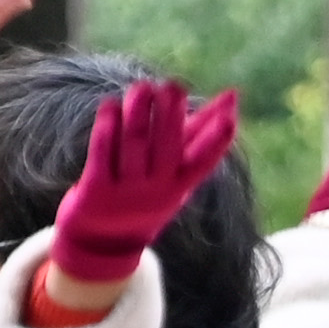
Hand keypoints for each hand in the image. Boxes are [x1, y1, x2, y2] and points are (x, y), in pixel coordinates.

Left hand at [25, 74, 243, 322]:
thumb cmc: (147, 192)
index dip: (218, 141)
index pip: (204, 162)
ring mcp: (125, 192)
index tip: (231, 117)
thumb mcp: (177, 170)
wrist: (102, 241)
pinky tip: (110, 106)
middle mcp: (156, 190)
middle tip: (173, 86)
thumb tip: (233, 95)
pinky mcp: (95, 190)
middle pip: (166, 149)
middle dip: (171, 118)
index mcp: (180, 185)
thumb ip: (201, 132)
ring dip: (138, 115)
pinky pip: (102, 155)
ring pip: (134, 147)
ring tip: (142, 88)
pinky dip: (107, 129)